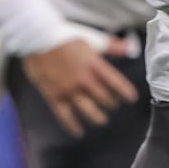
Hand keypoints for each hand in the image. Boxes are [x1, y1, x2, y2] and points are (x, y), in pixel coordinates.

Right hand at [23, 37, 139, 137]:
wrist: (37, 38)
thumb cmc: (64, 36)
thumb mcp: (91, 38)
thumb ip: (112, 46)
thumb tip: (130, 47)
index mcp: (94, 65)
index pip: (116, 83)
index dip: (126, 92)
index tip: (131, 99)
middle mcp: (84, 80)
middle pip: (104, 98)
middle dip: (111, 103)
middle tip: (112, 105)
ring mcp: (69, 89)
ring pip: (88, 110)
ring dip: (97, 117)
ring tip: (102, 120)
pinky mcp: (54, 95)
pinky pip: (65, 115)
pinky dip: (72, 125)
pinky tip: (78, 131)